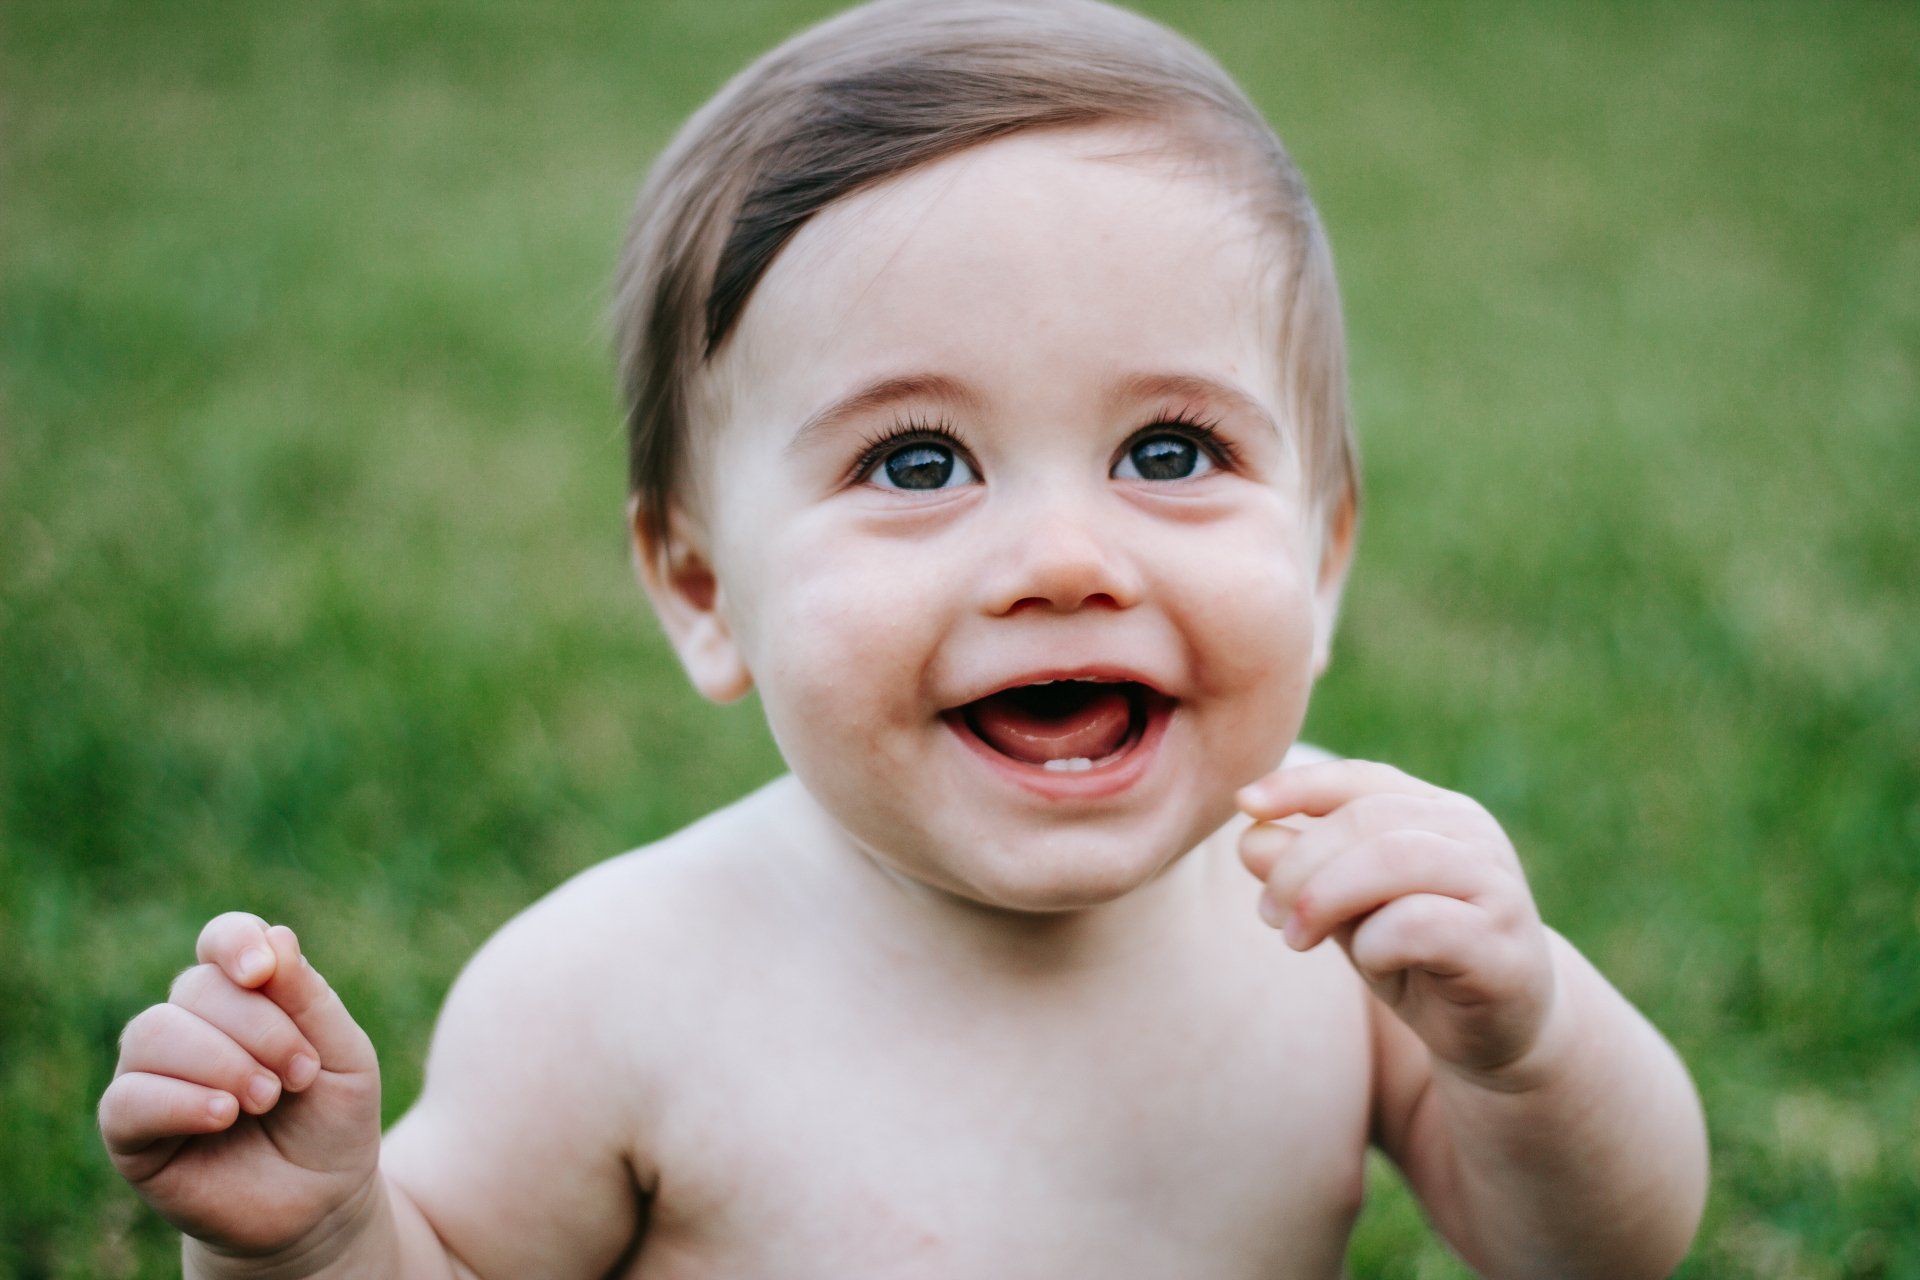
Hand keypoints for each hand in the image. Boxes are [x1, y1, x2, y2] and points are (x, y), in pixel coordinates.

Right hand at [98, 914, 382, 1257]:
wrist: (320, 1203)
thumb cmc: (332, 1121)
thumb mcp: (343, 1054)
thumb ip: (308, 997)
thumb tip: (274, 937)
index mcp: (242, 996)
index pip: (221, 941)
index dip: (235, 943)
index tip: (264, 970)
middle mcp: (189, 1026)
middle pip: (196, 987)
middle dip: (259, 1027)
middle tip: (299, 1076)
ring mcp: (153, 1075)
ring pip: (153, 1032)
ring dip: (221, 1061)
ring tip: (267, 1099)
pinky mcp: (129, 1132)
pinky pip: (128, 1098)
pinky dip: (179, 1100)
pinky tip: (223, 1115)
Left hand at [1237, 760, 1558, 1079]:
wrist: (1499, 1032)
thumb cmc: (1415, 958)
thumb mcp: (1349, 911)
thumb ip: (1306, 874)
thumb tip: (1249, 837)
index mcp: (1435, 811)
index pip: (1361, 779)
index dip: (1300, 786)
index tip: (1244, 804)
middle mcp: (1472, 834)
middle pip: (1366, 820)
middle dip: (1300, 863)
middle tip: (1266, 913)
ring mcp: (1494, 884)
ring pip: (1394, 859)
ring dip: (1327, 897)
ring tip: (1295, 938)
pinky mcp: (1502, 943)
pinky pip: (1421, 923)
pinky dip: (1376, 941)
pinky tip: (1370, 962)